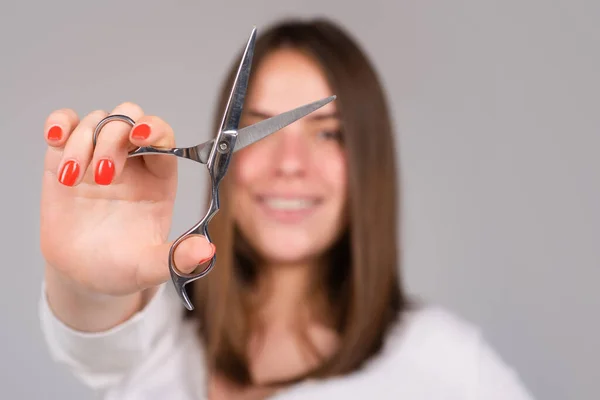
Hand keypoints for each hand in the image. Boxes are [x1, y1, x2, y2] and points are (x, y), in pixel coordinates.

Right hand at [40, 102, 214, 297]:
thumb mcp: (150, 268)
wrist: (81, 273)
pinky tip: (55, 138)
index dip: (154, 129)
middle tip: (104, 176)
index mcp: (159, 177)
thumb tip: (206, 252)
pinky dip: (58, 123)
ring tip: (73, 180)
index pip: (163, 137)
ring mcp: (98, 155)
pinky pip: (64, 125)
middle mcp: (132, 160)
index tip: (141, 136)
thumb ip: (176, 259)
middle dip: (115, 138)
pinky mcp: (65, 158)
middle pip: (130, 118)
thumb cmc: (121, 266)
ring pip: (96, 120)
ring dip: (83, 142)